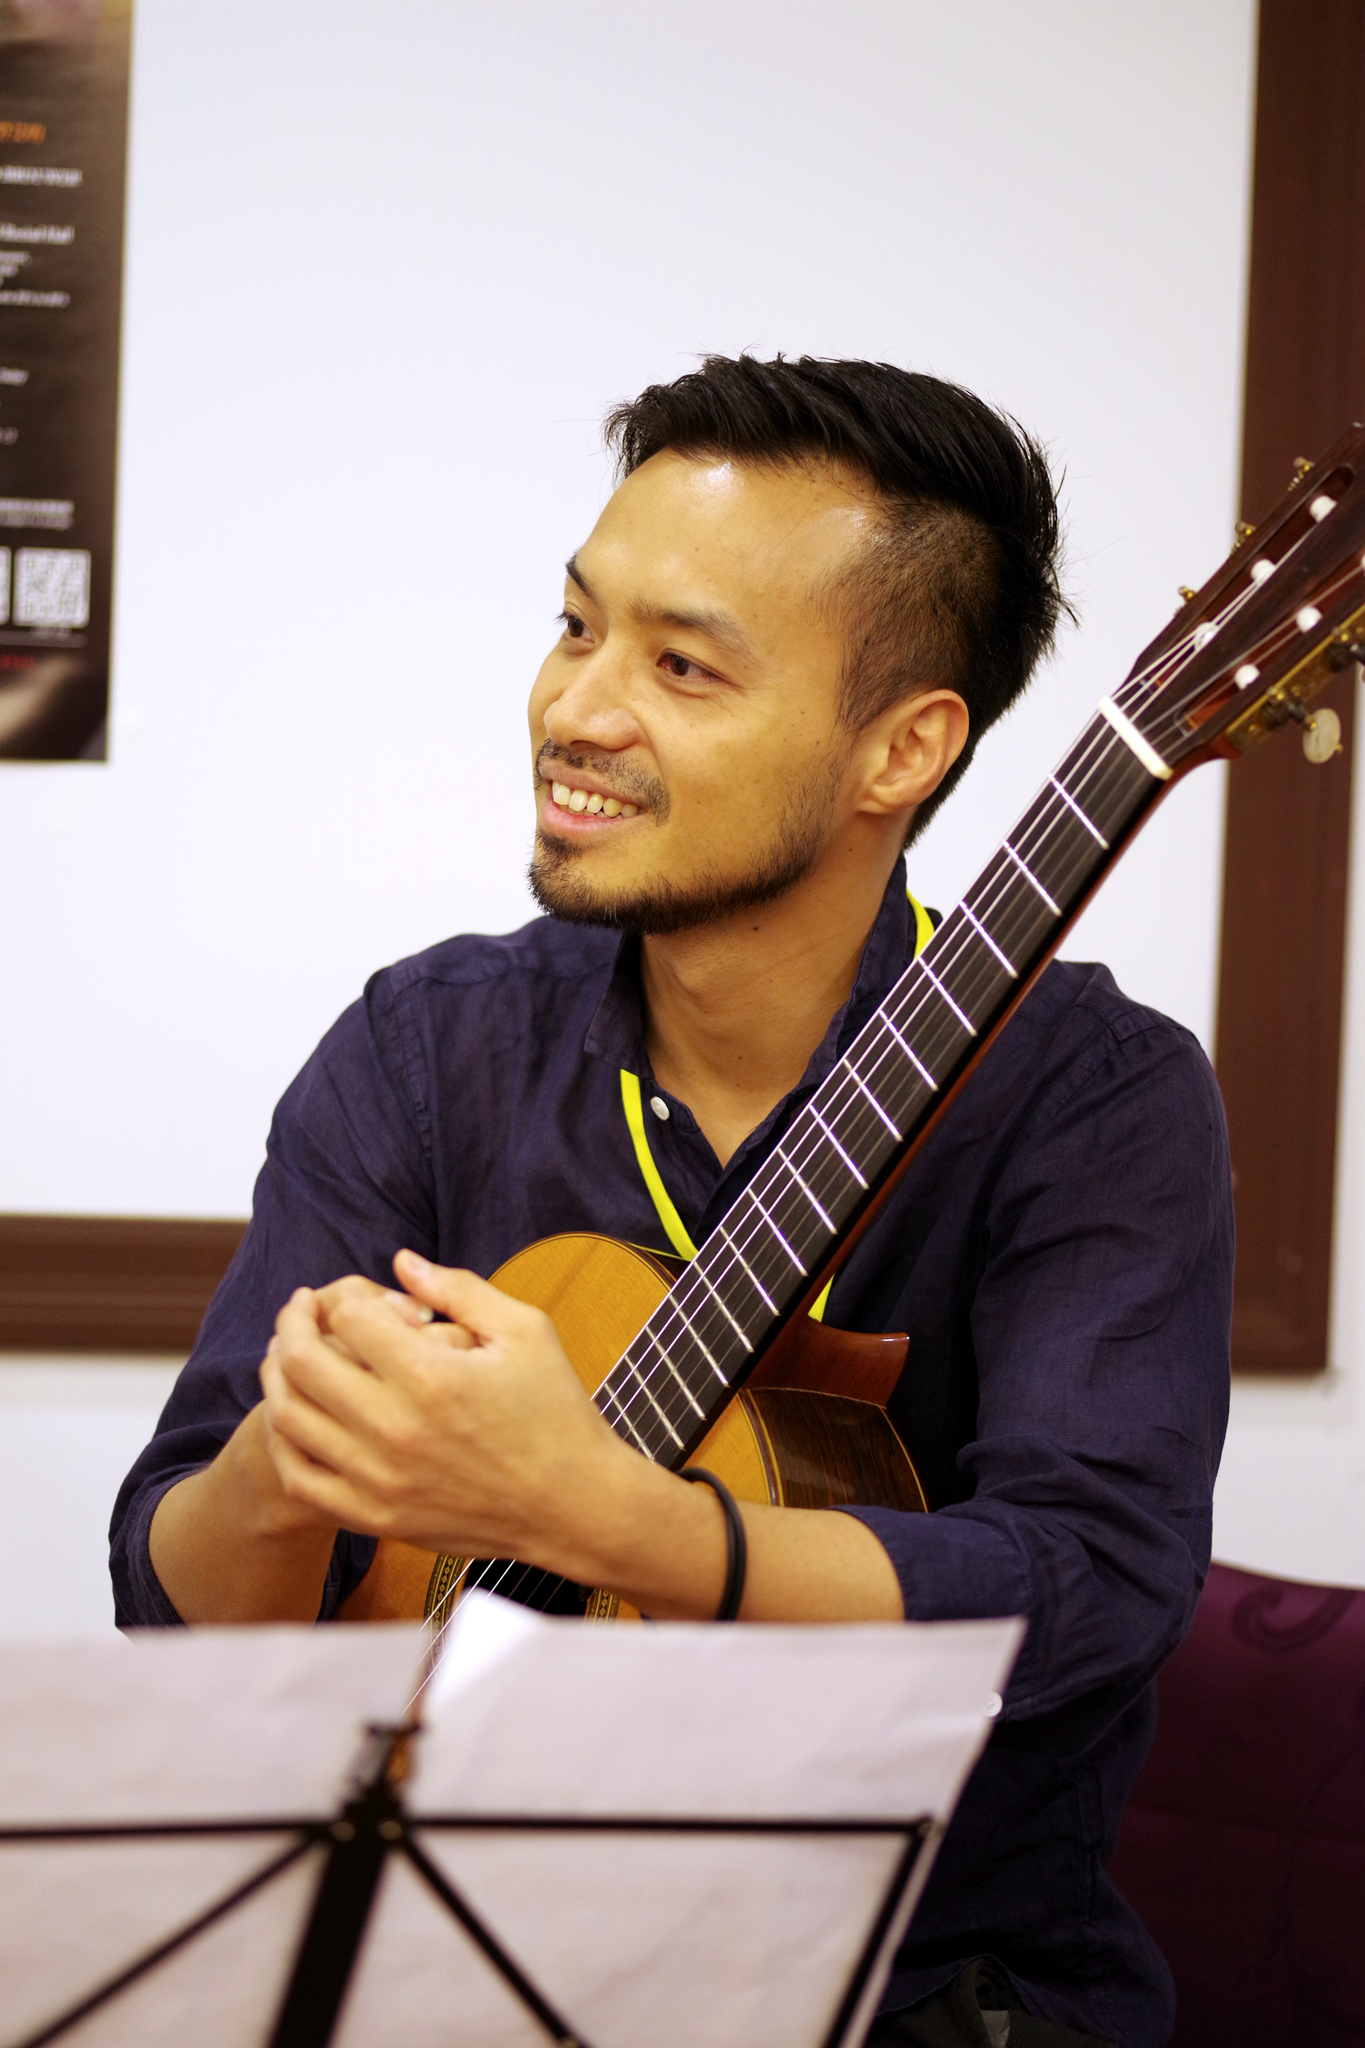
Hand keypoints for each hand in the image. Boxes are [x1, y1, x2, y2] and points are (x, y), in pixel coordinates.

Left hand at [259, 1251, 631, 1574]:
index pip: (350, 1317)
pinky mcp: (376, 1517)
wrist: (574, 1506)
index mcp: (434, 1377)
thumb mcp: (524, 1330)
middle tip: (301, 1310)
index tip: (350, 1295)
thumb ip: (458, 1289)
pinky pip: (299, 1478)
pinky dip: (285, 1441)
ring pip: (288, 1417)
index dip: (344, 1296)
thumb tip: (400, 1261)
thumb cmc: (555, 1410)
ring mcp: (380, 1479)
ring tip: (290, 1355)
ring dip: (278, 1376)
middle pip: (303, 1362)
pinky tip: (297, 1416)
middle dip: (294, 1323)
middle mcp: (396, 1430)